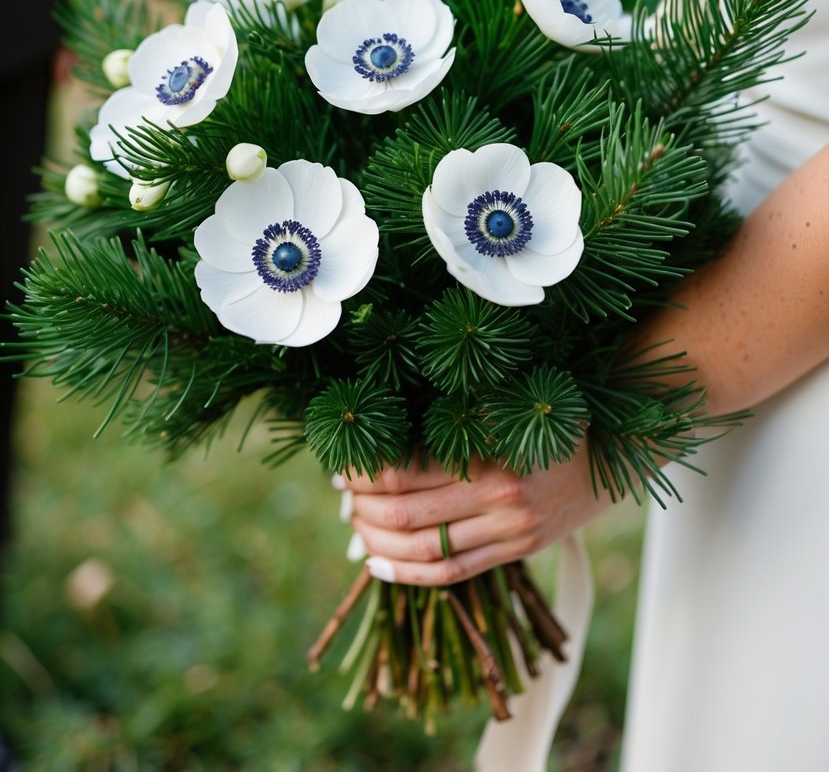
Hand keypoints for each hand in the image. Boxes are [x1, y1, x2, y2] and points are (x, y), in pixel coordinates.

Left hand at [344, 444, 609, 585]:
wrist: (617, 450)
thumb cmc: (550, 418)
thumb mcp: (503, 406)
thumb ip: (452, 421)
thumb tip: (384, 440)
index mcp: (488, 451)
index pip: (405, 470)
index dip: (364, 472)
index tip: (342, 467)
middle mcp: (498, 496)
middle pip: (406, 513)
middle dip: (362, 508)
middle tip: (342, 497)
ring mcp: (510, 529)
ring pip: (424, 549)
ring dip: (377, 541)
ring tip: (355, 527)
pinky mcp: (519, 551)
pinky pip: (453, 572)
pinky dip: (408, 574)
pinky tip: (378, 564)